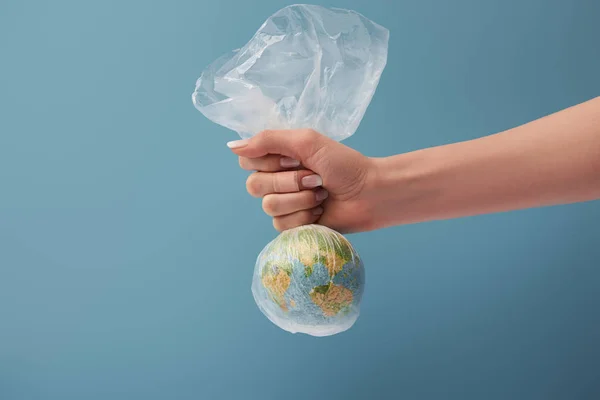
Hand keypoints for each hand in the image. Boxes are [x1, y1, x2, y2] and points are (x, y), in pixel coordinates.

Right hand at [227, 129, 377, 232]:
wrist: (369, 193)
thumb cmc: (343, 164)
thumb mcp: (306, 142)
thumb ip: (268, 140)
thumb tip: (229, 145)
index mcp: (276, 158)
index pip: (246, 161)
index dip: (268, 162)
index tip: (294, 158)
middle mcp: (275, 180)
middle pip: (254, 186)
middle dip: (288, 182)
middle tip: (314, 177)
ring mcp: (283, 204)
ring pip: (269, 206)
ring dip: (300, 199)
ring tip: (321, 194)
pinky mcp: (292, 225)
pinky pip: (281, 224)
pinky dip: (305, 216)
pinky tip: (320, 211)